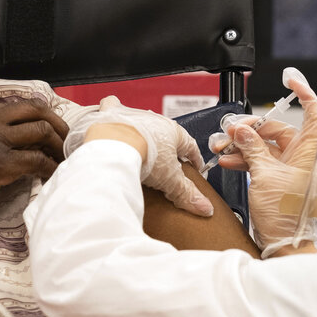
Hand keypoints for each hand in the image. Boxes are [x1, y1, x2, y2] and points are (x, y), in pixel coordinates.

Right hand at [0, 99, 68, 230]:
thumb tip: (2, 144)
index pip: (12, 106)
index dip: (34, 117)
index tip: (46, 129)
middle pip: (32, 109)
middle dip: (56, 122)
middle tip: (66, 138)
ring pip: (40, 131)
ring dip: (57, 145)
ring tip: (64, 158)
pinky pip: (36, 160)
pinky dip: (50, 167)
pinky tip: (54, 175)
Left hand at [69, 96, 213, 216]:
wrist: (115, 145)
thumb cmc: (145, 156)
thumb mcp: (170, 179)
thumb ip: (187, 193)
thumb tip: (205, 208)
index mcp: (174, 132)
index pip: (190, 145)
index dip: (194, 159)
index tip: (195, 168)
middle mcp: (155, 120)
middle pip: (166, 135)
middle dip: (168, 147)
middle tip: (166, 163)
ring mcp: (133, 116)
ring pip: (142, 122)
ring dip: (143, 132)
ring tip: (140, 147)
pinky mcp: (112, 115)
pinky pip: (113, 108)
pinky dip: (112, 114)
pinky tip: (111, 123)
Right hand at [210, 68, 316, 255]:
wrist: (282, 242)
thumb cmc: (285, 215)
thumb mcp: (264, 175)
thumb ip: (252, 149)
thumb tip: (242, 131)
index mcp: (308, 153)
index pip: (313, 114)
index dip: (304, 93)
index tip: (291, 80)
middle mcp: (301, 158)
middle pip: (277, 130)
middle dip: (251, 129)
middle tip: (232, 132)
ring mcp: (289, 169)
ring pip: (265, 145)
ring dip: (243, 145)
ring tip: (223, 148)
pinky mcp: (277, 179)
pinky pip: (260, 160)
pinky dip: (244, 158)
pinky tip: (229, 161)